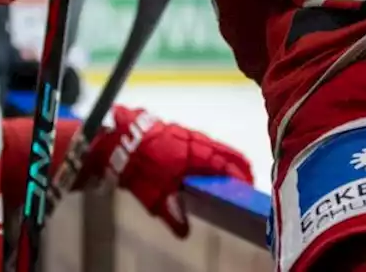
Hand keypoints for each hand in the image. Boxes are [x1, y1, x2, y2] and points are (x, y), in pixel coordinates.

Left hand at [82, 106, 253, 237]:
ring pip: (215, 145)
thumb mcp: (154, 196)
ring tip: (236, 171)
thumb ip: (172, 214)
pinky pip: (204, 142)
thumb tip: (185, 233)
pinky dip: (214, 151)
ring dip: (227, 157)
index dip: (238, 176)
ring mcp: (186, 135)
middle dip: (238, 166)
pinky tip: (212, 161)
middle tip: (248, 180)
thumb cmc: (139, 167)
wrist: (118, 140)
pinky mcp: (178, 132)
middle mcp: (194, 143)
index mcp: (194, 157)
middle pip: (224, 152)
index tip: (248, 186)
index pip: (224, 165)